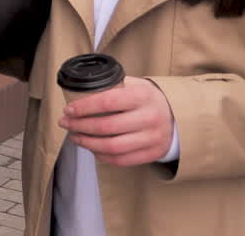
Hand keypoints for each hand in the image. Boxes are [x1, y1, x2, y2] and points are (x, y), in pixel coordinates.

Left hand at [58, 77, 174, 166]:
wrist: (179, 116)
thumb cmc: (148, 99)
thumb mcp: (136, 85)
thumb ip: (113, 86)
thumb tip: (81, 92)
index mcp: (142, 96)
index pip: (107, 102)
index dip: (84, 107)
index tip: (68, 110)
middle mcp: (149, 118)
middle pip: (106, 127)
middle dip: (80, 126)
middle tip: (65, 123)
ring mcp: (152, 138)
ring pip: (112, 146)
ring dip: (88, 143)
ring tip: (75, 137)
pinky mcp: (152, 154)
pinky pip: (121, 160)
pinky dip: (102, 156)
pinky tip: (92, 148)